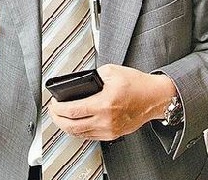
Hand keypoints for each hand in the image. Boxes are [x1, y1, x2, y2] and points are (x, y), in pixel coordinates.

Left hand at [48, 64, 176, 140]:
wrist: (154, 97)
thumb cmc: (137, 84)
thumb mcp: (111, 71)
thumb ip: (93, 75)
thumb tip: (80, 82)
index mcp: (104, 103)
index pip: (73, 110)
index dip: (58, 108)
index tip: (53, 103)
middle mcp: (106, 120)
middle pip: (72, 127)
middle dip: (57, 119)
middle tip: (53, 111)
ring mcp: (109, 130)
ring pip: (80, 134)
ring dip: (66, 127)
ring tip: (61, 117)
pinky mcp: (113, 134)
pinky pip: (90, 136)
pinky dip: (79, 131)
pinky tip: (75, 124)